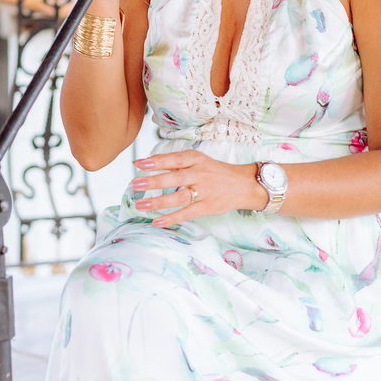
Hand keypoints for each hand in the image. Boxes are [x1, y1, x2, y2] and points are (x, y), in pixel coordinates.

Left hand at [130, 150, 266, 225]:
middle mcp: (200, 174)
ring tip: (140, 205)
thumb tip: (148, 162)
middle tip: (136, 184)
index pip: (174, 159)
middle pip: (175, 178)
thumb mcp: (199, 160)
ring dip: (158, 202)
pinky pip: (187, 213)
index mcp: (196, 159)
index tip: (138, 163)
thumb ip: (176, 161)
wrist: (244, 185)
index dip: (156, 161)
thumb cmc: (215, 172)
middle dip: (154, 181)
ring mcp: (205, 191)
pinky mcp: (208, 207)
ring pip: (178, 197)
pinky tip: (157, 221)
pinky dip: (171, 218)